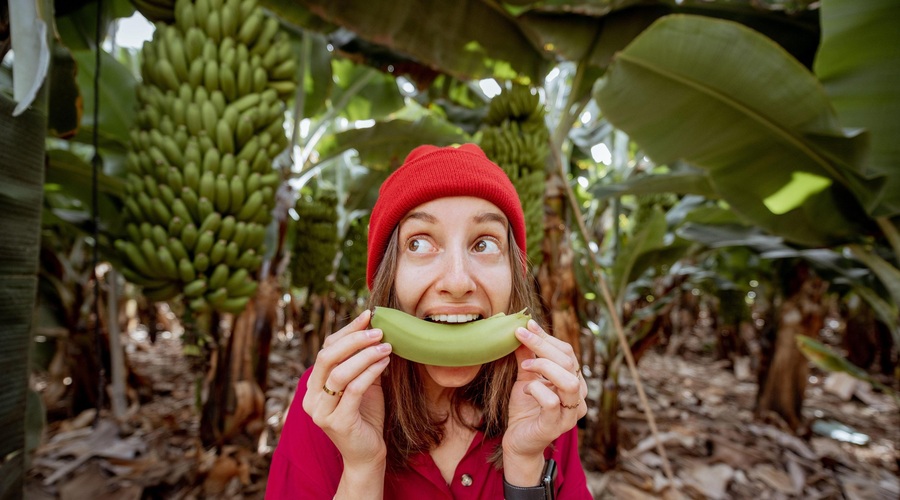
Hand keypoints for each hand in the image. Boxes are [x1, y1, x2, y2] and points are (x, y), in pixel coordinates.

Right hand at [302, 309, 392, 467]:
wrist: (368, 455)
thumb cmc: (366, 417)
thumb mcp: (363, 384)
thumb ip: (362, 362)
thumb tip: (375, 329)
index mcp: (314, 386)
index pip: (326, 349)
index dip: (346, 331)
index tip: (368, 316)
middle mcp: (311, 398)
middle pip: (327, 357)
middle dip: (354, 339)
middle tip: (379, 330)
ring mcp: (321, 412)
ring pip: (339, 373)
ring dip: (365, 355)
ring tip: (386, 346)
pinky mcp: (337, 423)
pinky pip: (353, 390)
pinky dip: (370, 372)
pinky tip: (385, 363)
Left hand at [503, 320, 586, 462]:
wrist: (518, 442)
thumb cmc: (525, 409)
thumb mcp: (524, 378)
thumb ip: (526, 357)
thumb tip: (521, 330)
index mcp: (574, 381)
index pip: (567, 352)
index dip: (547, 338)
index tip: (527, 325)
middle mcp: (578, 396)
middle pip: (568, 362)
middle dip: (542, 345)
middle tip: (520, 336)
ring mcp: (570, 412)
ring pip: (569, 381)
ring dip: (543, 367)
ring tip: (525, 367)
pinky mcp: (557, 426)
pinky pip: (552, 402)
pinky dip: (536, 390)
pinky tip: (525, 390)